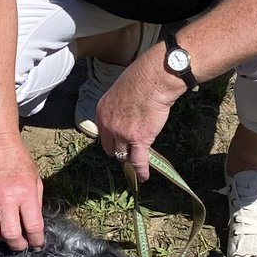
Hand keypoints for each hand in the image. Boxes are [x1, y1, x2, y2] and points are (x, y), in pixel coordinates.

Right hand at [0, 134, 44, 250]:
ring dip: (1, 239)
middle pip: (10, 234)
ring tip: (6, 235)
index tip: (37, 244)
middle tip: (22, 245)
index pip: (32, 226)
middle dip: (18, 245)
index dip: (36, 240)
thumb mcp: (36, 180)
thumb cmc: (19, 161)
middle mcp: (6, 199)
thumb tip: (34, 226)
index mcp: (25, 193)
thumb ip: (35, 204)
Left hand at [94, 51, 180, 181]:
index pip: (104, 134)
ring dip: (130, 161)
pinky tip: (143, 177)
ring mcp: (122, 134)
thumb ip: (121, 105)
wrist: (154, 79)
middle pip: (111, 147)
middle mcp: (108, 125)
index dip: (112, 140)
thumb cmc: (142, 78)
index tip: (118, 144)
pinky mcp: (138, 139)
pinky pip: (138, 160)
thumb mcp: (121, 90)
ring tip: (134, 168)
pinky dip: (141, 171)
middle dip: (119, 152)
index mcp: (102, 111)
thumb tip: (129, 111)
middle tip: (127, 155)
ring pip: (124, 154)